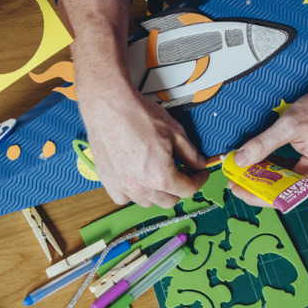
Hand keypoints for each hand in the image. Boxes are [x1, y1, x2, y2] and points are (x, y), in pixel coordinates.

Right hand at [81, 83, 208, 208]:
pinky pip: (123, 198)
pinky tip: (137, 177)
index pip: (188, 189)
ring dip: (157, 191)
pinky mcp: (108, 181)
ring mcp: (123, 186)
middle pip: (169, 200)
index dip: (198, 180)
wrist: (109, 106)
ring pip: (148, 201)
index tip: (200, 173)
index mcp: (161, 176)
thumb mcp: (175, 132)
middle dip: (180, 187)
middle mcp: (141, 187)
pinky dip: (133, 192)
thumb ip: (190, 153)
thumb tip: (198, 164)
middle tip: (182, 170)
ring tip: (158, 172)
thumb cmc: (139, 115)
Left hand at [227, 83, 307, 207]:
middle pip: (283, 192)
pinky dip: (277, 169)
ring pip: (287, 183)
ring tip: (244, 172)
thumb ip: (263, 144)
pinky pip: (294, 174)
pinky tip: (262, 163)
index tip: (236, 188)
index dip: (255, 194)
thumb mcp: (288, 125)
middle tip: (235, 181)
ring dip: (265, 177)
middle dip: (257, 186)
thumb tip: (241, 159)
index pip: (280, 195)